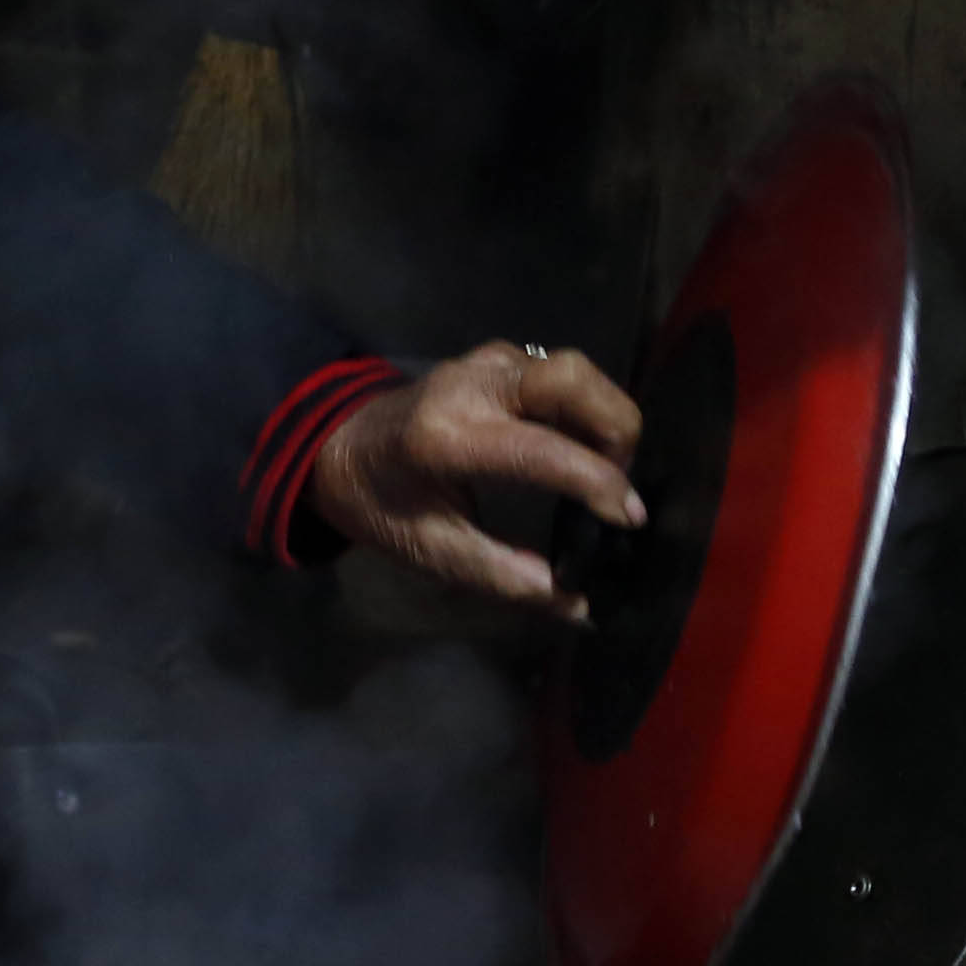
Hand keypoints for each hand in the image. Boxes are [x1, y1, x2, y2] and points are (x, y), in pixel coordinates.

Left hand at [305, 343, 645, 618]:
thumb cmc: (380, 506)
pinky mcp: (496, 357)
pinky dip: (582, 406)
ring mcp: (484, 363)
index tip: (629, 517)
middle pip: (572, 378)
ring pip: (572, 369)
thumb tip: (580, 608)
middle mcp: (470, 387)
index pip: (543, 451)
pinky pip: (557, 373)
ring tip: (605, 468)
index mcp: (446, 438)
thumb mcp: (434, 553)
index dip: (598, 483)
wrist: (336, 446)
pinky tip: (579, 445)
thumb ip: (508, 579)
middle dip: (616, 427)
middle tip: (620, 480)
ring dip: (604, 414)